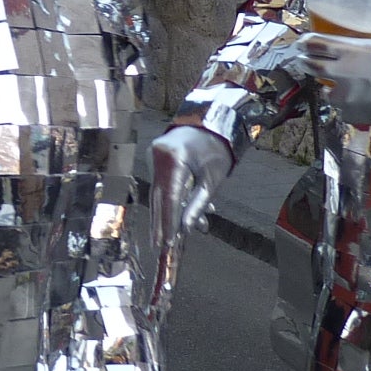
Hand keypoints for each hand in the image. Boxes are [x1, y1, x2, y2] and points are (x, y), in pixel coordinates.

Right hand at [149, 124, 231, 241]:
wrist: (212, 123)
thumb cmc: (216, 149)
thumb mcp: (211, 180)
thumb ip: (197, 205)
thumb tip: (186, 229)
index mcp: (173, 158)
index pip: (169, 198)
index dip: (167, 223)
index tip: (167, 243)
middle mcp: (158, 156)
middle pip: (158, 198)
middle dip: (161, 224)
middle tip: (160, 247)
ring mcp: (154, 156)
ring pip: (159, 193)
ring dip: (167, 214)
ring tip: (173, 237)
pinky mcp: (155, 160)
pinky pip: (161, 184)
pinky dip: (171, 200)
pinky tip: (182, 215)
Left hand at [298, 29, 370, 127]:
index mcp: (353, 49)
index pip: (317, 43)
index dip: (306, 42)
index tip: (302, 42)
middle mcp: (343, 72)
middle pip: (312, 65)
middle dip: (305, 62)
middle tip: (304, 60)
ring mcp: (346, 95)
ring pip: (326, 92)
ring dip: (328, 89)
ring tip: (333, 88)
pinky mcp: (353, 114)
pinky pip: (343, 110)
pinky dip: (346, 107)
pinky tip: (354, 105)